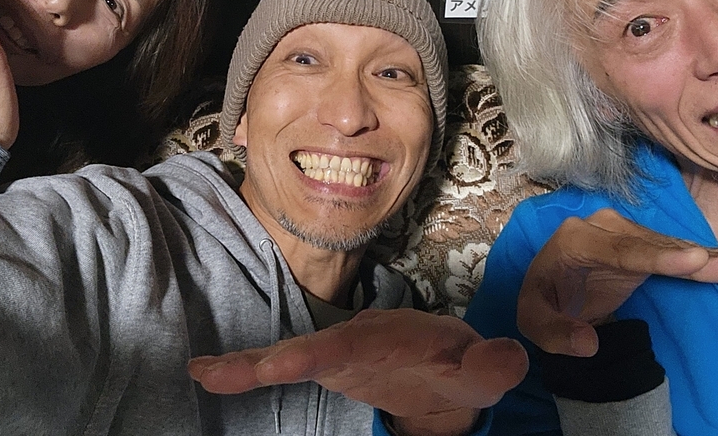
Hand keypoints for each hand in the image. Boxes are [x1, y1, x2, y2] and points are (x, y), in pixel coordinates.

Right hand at [188, 309, 527, 435]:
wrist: (445, 368)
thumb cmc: (460, 365)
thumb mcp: (483, 370)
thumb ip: (494, 365)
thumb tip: (511, 359)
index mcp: (386, 340)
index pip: (348, 347)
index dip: (314, 356)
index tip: (281, 366)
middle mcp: (352, 343)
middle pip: (304, 350)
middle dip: (266, 360)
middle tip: (217, 372)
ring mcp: (333, 356)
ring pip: (285, 358)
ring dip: (245, 366)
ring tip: (205, 373)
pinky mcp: (322, 368)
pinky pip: (283, 369)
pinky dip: (247, 372)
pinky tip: (209, 376)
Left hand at [518, 208, 717, 356]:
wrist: (551, 286)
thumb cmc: (543, 300)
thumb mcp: (532, 320)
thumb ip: (554, 333)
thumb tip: (587, 344)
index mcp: (574, 240)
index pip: (620, 250)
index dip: (658, 257)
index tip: (694, 261)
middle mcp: (602, 228)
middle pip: (651, 245)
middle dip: (691, 256)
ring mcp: (624, 234)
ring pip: (667, 245)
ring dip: (703, 256)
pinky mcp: (641, 244)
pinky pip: (672, 251)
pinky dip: (699, 258)